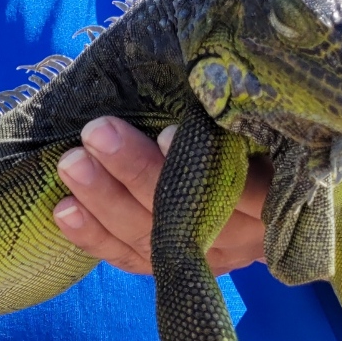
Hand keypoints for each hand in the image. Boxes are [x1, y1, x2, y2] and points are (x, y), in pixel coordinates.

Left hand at [52, 116, 269, 276]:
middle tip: (96, 133)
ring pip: (154, 238)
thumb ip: (231, 114)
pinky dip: (94, 236)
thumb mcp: (258, 129)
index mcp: (277, 194)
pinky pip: (130, 258)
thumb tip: (190, 71)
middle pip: (189, 212)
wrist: (267, 204)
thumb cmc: (256, 144)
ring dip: (105, 200)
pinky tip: (64, 210)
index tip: (167, 132)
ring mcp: (209, 257)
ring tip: (70, 163)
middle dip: (137, 171)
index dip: (204, 165)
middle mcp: (247, 235)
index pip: (248, 188)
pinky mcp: (173, 268)